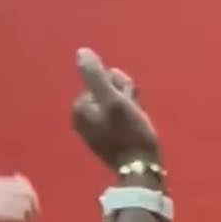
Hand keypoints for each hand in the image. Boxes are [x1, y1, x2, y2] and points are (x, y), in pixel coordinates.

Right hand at [0, 174, 38, 221]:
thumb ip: (10, 195)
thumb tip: (31, 197)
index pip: (23, 184)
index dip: (32, 196)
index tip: (33, 208)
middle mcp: (1, 188)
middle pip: (28, 195)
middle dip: (33, 207)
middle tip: (30, 219)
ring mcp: (0, 199)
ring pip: (26, 207)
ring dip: (28, 218)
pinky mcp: (0, 212)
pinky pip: (21, 217)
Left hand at [71, 48, 161, 171]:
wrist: (140, 169)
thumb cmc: (130, 134)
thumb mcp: (114, 100)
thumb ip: (95, 76)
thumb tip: (81, 52)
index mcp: (80, 105)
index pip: (103, 78)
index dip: (121, 85)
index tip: (130, 100)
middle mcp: (81, 116)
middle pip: (106, 89)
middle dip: (123, 95)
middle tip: (134, 112)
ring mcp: (91, 127)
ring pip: (113, 101)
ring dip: (128, 105)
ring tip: (136, 121)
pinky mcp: (103, 137)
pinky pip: (115, 115)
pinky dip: (126, 117)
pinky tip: (134, 129)